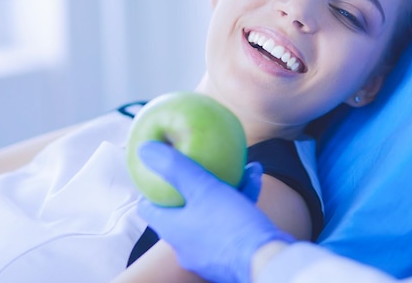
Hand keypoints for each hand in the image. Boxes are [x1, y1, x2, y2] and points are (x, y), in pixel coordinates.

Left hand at [136, 141, 294, 282]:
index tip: (159, 170)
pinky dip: (240, 199)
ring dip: (226, 187)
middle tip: (203, 164)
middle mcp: (186, 244)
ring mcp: (209, 250)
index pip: (149, 208)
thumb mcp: (203, 188)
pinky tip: (255, 177)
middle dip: (196, 182)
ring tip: (241, 167)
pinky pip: (231, 221)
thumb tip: (145, 150)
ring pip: (212, 211)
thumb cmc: (229, 224)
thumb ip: (175, 168)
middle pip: (184, 207)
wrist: (265, 261)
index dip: (151, 187)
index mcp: (172, 229)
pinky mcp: (231, 252)